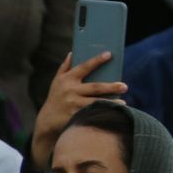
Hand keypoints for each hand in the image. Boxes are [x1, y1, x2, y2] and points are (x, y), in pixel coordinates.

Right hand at [31, 51, 128, 169]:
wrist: (47, 120)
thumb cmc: (56, 97)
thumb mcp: (57, 81)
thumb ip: (65, 67)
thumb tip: (73, 52)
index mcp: (67, 79)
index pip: (84, 67)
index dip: (96, 60)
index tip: (109, 54)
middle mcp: (70, 90)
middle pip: (95, 87)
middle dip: (110, 87)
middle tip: (124, 86)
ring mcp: (73, 104)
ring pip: (95, 103)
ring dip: (110, 102)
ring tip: (123, 102)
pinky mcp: (75, 116)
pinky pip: (92, 113)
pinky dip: (103, 113)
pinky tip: (115, 113)